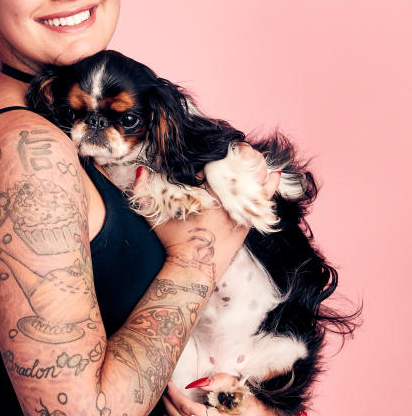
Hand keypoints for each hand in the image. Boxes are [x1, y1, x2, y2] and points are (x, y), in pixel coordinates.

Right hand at [137, 148, 280, 280]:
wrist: (193, 269)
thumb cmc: (172, 242)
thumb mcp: (154, 215)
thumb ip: (143, 191)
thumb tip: (142, 170)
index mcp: (202, 192)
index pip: (214, 163)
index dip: (217, 152)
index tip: (216, 147)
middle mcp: (223, 199)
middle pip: (239, 168)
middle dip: (240, 154)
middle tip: (238, 148)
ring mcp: (238, 210)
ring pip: (254, 180)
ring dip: (255, 166)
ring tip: (251, 157)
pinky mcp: (248, 221)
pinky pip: (264, 199)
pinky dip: (269, 185)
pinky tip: (272, 174)